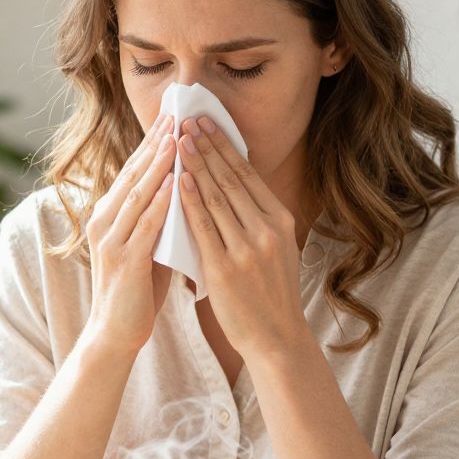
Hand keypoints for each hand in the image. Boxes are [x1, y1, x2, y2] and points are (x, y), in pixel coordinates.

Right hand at [81, 114, 175, 359]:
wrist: (116, 332)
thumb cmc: (138, 289)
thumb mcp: (148, 244)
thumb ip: (159, 217)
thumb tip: (185, 187)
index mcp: (111, 214)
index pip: (135, 169)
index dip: (154, 142)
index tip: (175, 116)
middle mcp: (105, 220)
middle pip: (134, 172)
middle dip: (157, 142)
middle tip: (178, 113)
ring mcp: (111, 239)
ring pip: (138, 192)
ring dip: (159, 164)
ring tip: (178, 137)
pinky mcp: (123, 260)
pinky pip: (145, 224)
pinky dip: (160, 202)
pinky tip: (176, 183)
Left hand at [176, 116, 309, 360]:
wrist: (275, 338)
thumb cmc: (270, 293)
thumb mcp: (277, 247)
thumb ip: (257, 218)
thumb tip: (232, 183)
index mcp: (280, 220)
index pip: (248, 174)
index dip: (225, 146)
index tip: (206, 123)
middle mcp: (267, 230)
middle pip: (231, 179)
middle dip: (207, 146)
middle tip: (186, 120)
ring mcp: (246, 249)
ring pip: (216, 197)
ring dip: (195, 164)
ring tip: (178, 140)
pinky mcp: (225, 268)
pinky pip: (203, 226)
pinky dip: (189, 200)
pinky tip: (178, 179)